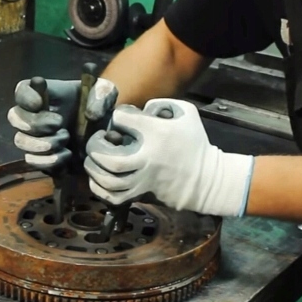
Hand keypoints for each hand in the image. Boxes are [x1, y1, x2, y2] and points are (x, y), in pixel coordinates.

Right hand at [7, 77, 117, 169]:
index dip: (26, 97)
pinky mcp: (40, 157)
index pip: (22, 90)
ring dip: (43, 143)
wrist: (104, 137)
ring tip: (66, 139)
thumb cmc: (101, 109)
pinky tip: (67, 155)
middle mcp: (33, 115)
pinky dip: (49, 160)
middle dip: (35, 122)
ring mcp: (34, 137)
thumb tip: (90, 113)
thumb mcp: (107, 94)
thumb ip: (102, 95)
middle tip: (58, 123)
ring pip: (21, 141)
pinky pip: (33, 161)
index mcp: (45, 94)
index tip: (39, 104)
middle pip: (15, 117)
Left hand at [84, 98, 254, 216]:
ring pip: (108, 180)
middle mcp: (146, 158)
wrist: (207, 180)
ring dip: (94, 167)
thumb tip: (140, 109)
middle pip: (108, 158)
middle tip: (97, 141)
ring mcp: (143, 180)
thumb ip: (162, 104)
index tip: (120, 120)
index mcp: (157, 134)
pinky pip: (112, 197)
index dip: (117, 117)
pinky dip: (99, 188)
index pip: (122, 120)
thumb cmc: (195, 144)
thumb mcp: (187, 112)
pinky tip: (99, 178)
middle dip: (94, 147)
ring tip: (94, 159)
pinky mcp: (141, 195)